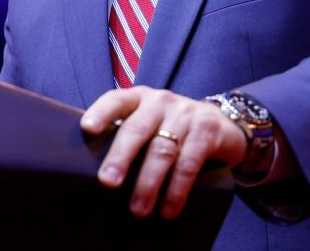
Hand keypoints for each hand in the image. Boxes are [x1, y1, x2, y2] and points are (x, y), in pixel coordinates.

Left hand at [80, 86, 246, 218]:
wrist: (222, 124)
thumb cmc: (171, 127)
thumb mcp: (149, 121)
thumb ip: (126, 134)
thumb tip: (89, 169)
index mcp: (139, 98)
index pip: (116, 100)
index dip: (101, 112)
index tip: (87, 129)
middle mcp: (160, 102)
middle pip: (137, 129)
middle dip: (121, 156)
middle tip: (108, 182)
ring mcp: (185, 114)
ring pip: (162, 150)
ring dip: (148, 183)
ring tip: (138, 209)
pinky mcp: (207, 131)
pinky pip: (189, 163)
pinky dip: (177, 189)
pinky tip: (168, 209)